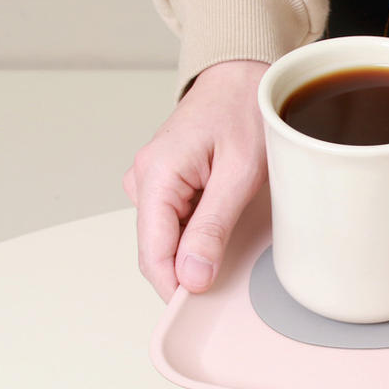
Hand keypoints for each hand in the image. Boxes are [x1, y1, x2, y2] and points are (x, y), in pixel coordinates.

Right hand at [123, 60, 268, 301]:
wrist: (241, 78)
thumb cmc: (245, 112)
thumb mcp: (240, 173)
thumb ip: (214, 227)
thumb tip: (193, 277)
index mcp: (155, 176)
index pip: (153, 254)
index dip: (176, 288)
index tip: (202, 310)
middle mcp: (144, 180)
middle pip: (158, 251)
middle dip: (189, 272)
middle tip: (232, 282)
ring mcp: (152, 183)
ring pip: (167, 240)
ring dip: (196, 252)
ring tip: (236, 241)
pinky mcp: (166, 185)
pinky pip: (176, 224)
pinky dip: (199, 235)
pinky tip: (226, 227)